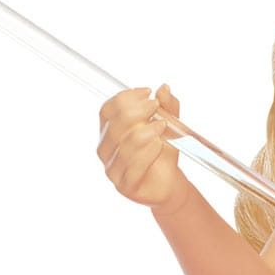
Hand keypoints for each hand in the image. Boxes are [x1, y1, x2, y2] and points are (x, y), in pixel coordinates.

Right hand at [95, 83, 188, 207]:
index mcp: (108, 131)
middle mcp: (105, 149)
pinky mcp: (125, 186)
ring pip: (126, 144)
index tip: (148, 93)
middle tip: (156, 107)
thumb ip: (167, 106)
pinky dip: (148, 152)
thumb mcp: (168, 125)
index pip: (108, 110)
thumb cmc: (162, 153)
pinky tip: (159, 146)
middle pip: (116, 124)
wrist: (169, 183)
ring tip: (162, 127)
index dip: (126, 98)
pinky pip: (134, 166)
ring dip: (146, 131)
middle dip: (138, 111)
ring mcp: (112, 169)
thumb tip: (164, 88)